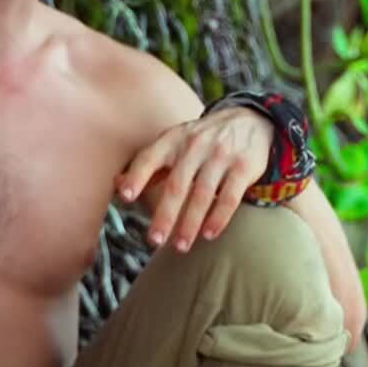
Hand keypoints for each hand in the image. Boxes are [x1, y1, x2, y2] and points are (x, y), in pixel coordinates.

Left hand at [115, 106, 273, 250]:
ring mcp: (221, 155)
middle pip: (177, 184)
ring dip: (190, 223)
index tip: (125, 196)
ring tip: (180, 246)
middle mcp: (195, 145)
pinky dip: (219, 218)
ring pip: (203, 194)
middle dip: (165, 215)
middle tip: (155, 240)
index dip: (137, 176)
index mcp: (173, 140)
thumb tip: (117, 185)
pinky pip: (230, 197)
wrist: (250, 120)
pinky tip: (209, 234)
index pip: (150, 157)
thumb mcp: (175, 144)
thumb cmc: (203, 140)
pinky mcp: (244, 166)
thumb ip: (150, 165)